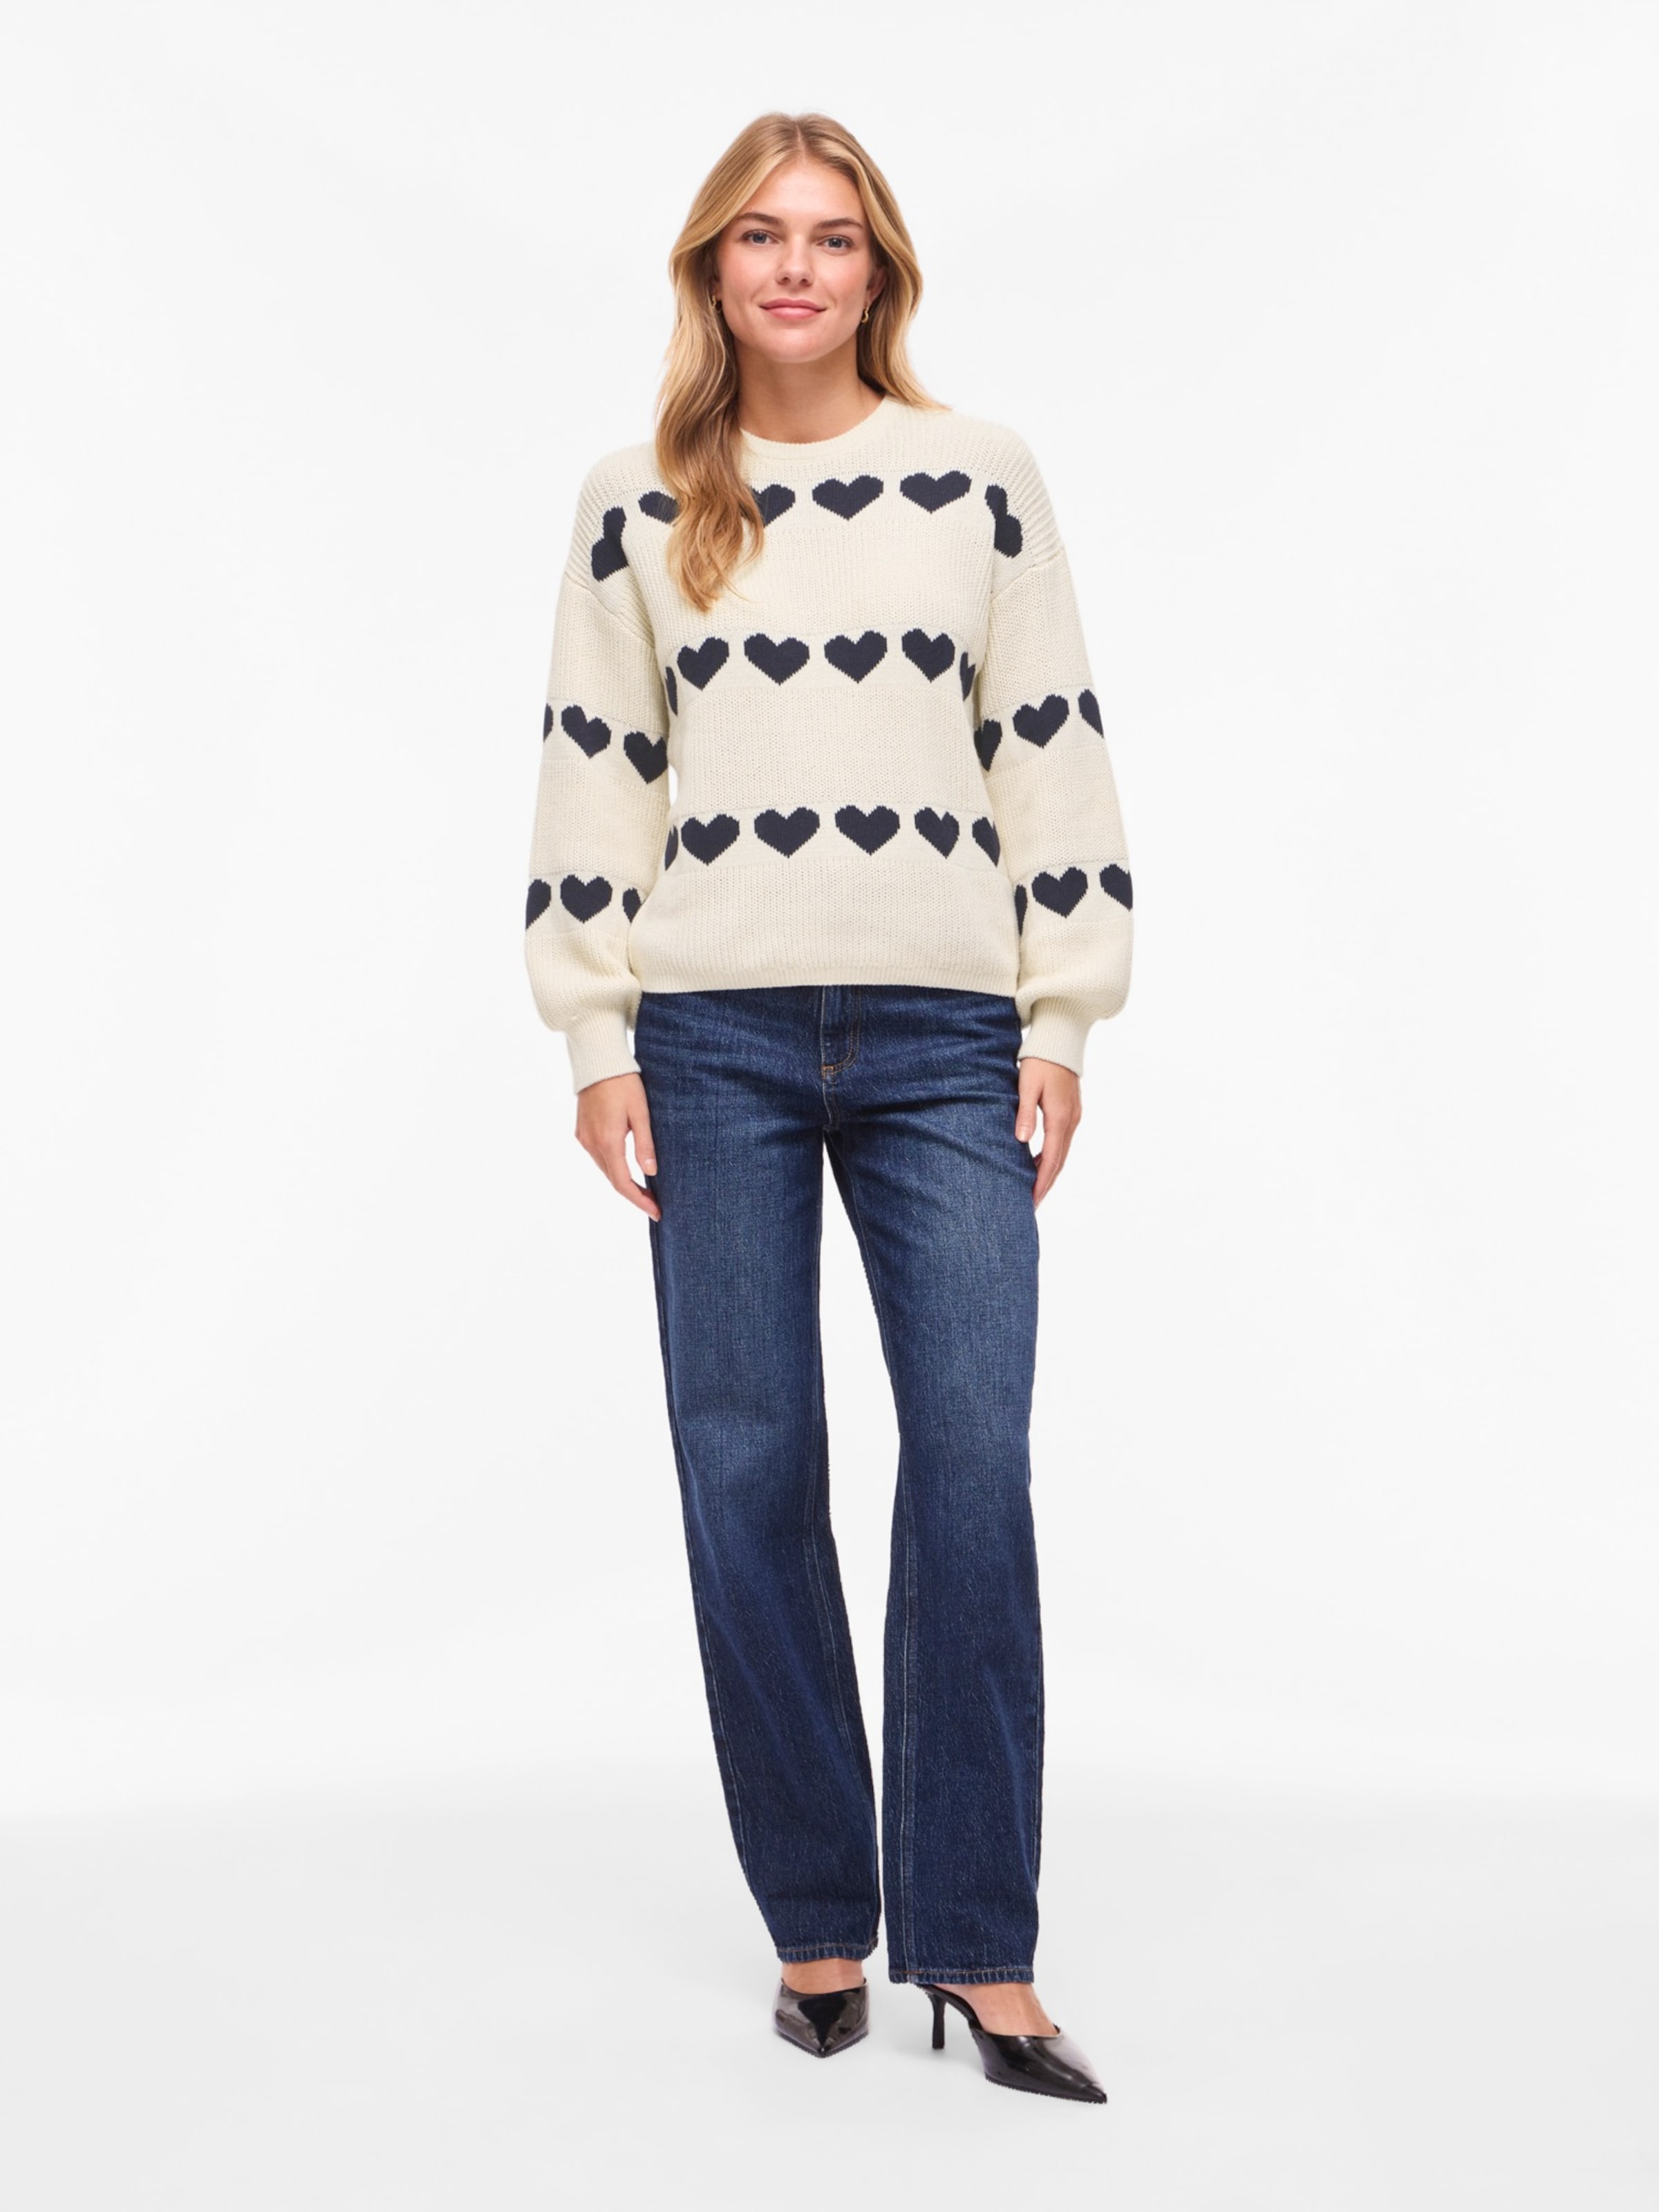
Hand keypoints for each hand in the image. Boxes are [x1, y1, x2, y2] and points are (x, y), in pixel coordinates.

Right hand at [574, 1070, 660, 1220]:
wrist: (598, 1061)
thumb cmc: (623, 1083)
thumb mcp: (641, 1112)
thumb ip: (645, 1144)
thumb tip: (651, 1172)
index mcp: (607, 1141)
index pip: (623, 1183)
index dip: (639, 1201)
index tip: (656, 1212)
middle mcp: (591, 1143)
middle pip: (613, 1179)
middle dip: (634, 1194)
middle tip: (655, 1203)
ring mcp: (584, 1137)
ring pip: (605, 1168)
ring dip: (623, 1180)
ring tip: (644, 1189)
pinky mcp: (581, 1131)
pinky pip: (598, 1156)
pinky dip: (613, 1166)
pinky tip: (626, 1167)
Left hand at [1015, 1056, 1080, 1207]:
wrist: (1059, 1040)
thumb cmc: (1039, 1061)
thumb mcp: (1026, 1085)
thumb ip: (1025, 1113)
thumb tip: (1022, 1142)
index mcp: (1059, 1117)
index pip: (1051, 1159)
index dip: (1041, 1182)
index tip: (1032, 1200)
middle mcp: (1071, 1120)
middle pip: (1059, 1161)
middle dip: (1046, 1184)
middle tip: (1032, 1204)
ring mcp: (1074, 1116)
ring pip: (1062, 1152)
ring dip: (1049, 1172)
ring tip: (1035, 1190)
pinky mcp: (1071, 1111)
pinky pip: (1062, 1141)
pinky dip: (1052, 1157)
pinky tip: (1040, 1163)